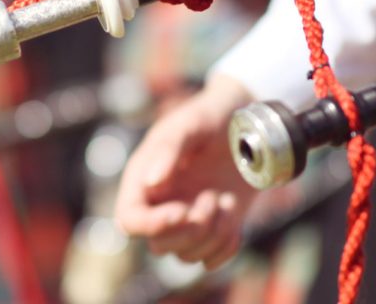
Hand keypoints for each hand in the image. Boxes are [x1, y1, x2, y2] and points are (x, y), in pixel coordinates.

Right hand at [115, 74, 256, 269]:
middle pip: (158, 245)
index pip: (129, 220)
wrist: (246, 123)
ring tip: (225, 199)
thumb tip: (151, 182)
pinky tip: (234, 216)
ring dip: (212, 235)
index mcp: (143, 179)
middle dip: (190, 230)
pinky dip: (226, 247)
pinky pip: (211, 259)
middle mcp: (160, 204)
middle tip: (212, 197)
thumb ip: (169, 149)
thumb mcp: (190, 124)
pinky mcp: (212, 228)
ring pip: (186, 255)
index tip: (182, 210)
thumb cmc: (211, 117)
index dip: (151, 224)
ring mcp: (186, 218)